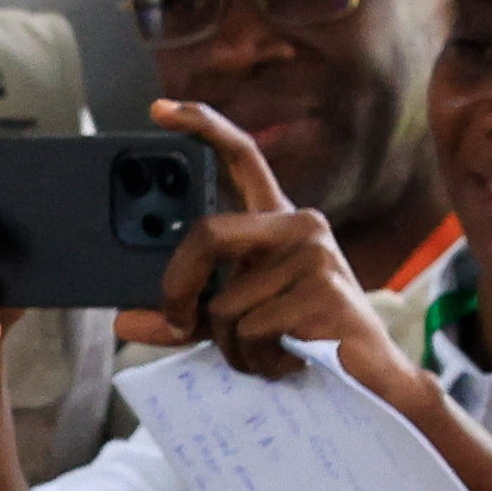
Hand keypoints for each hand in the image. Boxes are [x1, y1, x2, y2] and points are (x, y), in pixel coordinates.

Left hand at [166, 107, 413, 395]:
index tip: (159, 110)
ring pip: (225, 303)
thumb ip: (182, 316)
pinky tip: (288, 360)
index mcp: (276, 223)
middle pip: (207, 235)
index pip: (241, 158)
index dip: (202, 127)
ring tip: (267, 352)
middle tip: (177, 323)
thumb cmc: (297, 340)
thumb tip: (123, 321)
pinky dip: (254, 359)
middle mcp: (299, 225)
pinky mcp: (322, 290)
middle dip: (178, 287)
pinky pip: (249, 329)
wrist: (368, 380)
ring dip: (231, 345)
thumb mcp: (230, 324)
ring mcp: (315, 253)